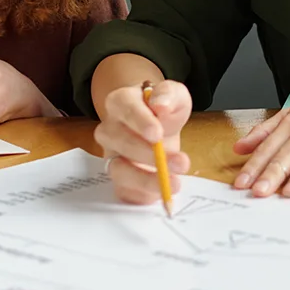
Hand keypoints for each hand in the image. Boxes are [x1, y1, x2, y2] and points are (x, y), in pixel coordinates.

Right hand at [94, 80, 191, 205]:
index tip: (157, 134)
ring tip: (174, 182)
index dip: (140, 122)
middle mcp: (109, 129)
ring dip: (147, 179)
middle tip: (179, 162)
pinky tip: (161, 193)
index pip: (125, 109)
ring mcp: (111, 155)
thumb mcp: (174, 95)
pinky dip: (142, 195)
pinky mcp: (118, 178)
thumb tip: (161, 105)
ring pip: (119, 170)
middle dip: (151, 155)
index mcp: (120, 102)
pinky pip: (124, 190)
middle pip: (121, 142)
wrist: (159, 125)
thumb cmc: (164, 108)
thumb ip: (169, 94)